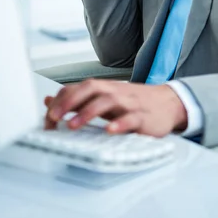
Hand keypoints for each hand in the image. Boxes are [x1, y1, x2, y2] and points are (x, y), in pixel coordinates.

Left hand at [44, 79, 187, 136]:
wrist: (169, 103)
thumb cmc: (135, 102)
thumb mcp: (106, 98)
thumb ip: (78, 99)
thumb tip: (49, 100)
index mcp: (106, 88)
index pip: (80, 87)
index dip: (62, 99)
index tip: (49, 116)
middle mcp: (117, 92)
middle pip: (92, 89)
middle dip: (71, 101)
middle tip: (55, 117)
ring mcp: (131, 103)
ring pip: (109, 101)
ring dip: (89, 112)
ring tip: (74, 125)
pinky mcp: (144, 118)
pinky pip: (132, 118)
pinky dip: (120, 124)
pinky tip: (109, 131)